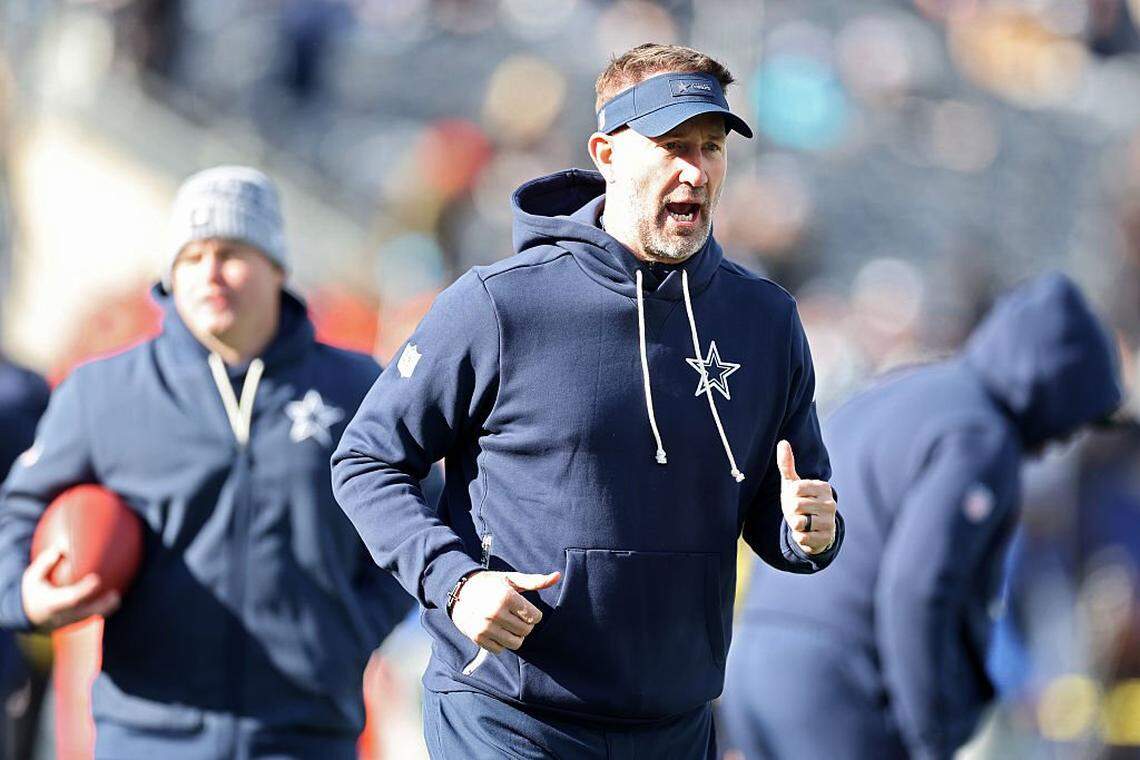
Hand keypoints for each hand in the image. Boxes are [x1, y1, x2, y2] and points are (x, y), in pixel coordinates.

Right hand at [21, 545, 119, 629]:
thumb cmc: (33, 591)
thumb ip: (46, 562)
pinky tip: (113, 598)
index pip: (71, 598)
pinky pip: (91, 619)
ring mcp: (70, 623)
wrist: (29, 617)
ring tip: (117, 598)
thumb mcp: (32, 577)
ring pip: (91, 619)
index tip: (96, 578)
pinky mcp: (75, 625)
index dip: (84, 590)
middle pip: (87, 614)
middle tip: (115, 595)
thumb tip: (63, 544)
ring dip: (106, 610)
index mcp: (53, 604)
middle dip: (103, 606)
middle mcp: (63, 616)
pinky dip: (103, 610)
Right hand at [449, 570, 559, 653]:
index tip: (524, 609)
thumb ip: (535, 581)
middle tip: (515, 616)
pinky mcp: (477, 638)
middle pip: (526, 631)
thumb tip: (557, 576)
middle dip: (525, 625)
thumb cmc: (490, 584)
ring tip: (508, 624)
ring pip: (515, 643)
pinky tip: (496, 630)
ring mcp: (485, 627)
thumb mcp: (511, 579)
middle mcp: (495, 613)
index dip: (533, 614)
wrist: (458, 591)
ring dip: (515, 636)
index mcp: (506, 597)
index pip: (535, 617)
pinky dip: (501, 642)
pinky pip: (500, 649)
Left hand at [777, 440, 836, 554]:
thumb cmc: (801, 501)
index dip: (790, 496)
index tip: (796, 498)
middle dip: (791, 511)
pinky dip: (800, 537)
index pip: (795, 489)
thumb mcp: (792, 484)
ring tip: (803, 522)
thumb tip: (782, 442)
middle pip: (795, 506)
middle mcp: (830, 503)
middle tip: (799, 512)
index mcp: (823, 487)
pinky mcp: (827, 538)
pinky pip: (802, 538)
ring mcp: (830, 521)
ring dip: (795, 525)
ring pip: (799, 522)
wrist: (813, 529)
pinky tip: (807, 533)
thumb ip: (787, 464)